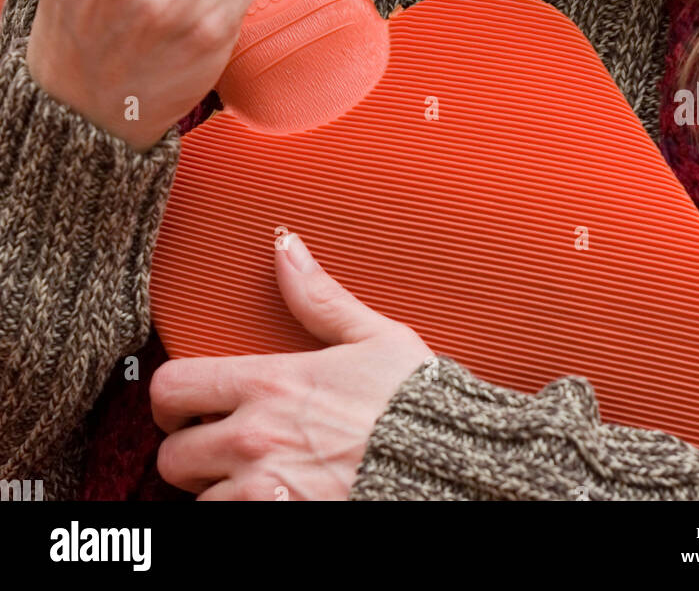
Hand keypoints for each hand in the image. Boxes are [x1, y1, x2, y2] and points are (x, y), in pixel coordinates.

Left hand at [151, 233, 434, 499]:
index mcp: (270, 383)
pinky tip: (271, 500)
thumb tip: (286, 246)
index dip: (171, 399)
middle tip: (217, 447)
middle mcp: (254, 439)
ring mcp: (263, 491)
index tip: (188, 406)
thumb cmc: (415, 403)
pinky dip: (241, 516)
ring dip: (217, 491)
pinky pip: (227, 529)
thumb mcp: (373, 336)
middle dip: (190, 451)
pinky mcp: (279, 526)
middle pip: (170, 456)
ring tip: (250, 478)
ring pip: (197, 501)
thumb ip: (318, 296)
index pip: (172, 387)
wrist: (451, 464)